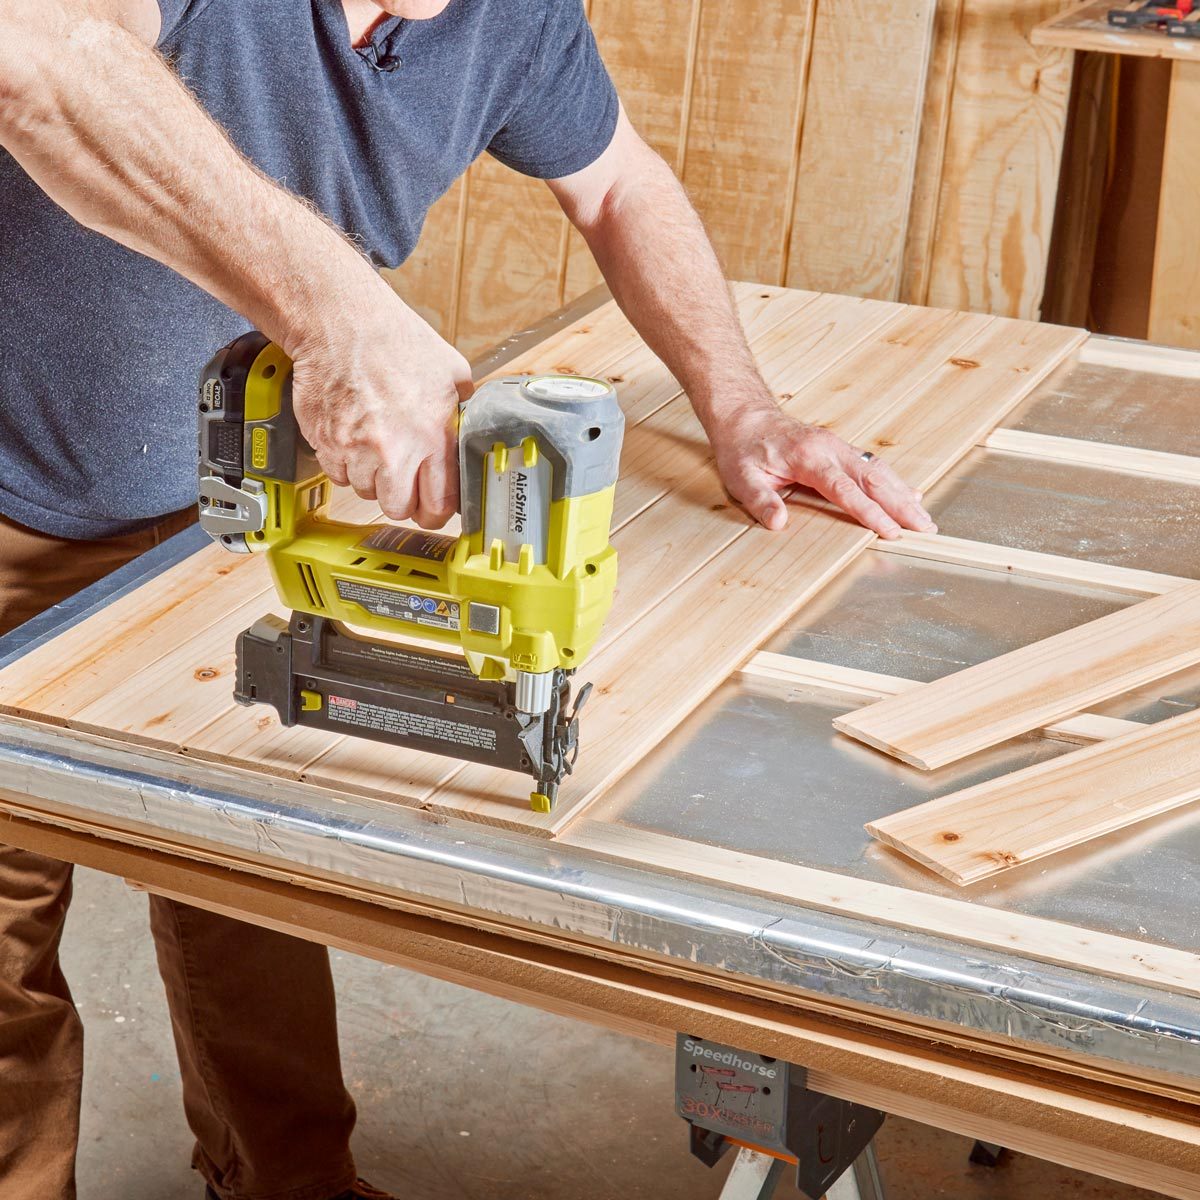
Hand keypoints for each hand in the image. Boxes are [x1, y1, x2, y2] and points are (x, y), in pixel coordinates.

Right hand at [289, 299, 472, 528]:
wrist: (341, 322)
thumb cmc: (395, 339)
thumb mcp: (452, 372)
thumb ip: (461, 411)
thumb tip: (468, 430)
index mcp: (431, 437)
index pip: (437, 505)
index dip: (436, 510)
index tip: (434, 505)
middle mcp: (393, 451)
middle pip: (398, 508)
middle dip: (403, 498)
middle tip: (404, 480)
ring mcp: (354, 450)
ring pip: (365, 491)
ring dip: (372, 478)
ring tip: (377, 447)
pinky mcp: (325, 444)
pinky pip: (337, 474)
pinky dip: (345, 464)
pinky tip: (354, 438)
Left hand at [711, 403, 936, 537]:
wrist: (745, 417)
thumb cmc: (742, 449)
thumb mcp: (741, 478)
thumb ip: (761, 501)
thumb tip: (779, 522)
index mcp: (808, 457)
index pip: (845, 489)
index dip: (869, 511)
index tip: (890, 530)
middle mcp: (829, 449)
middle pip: (873, 478)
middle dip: (901, 505)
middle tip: (925, 528)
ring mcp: (837, 447)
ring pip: (878, 470)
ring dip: (903, 494)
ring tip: (925, 519)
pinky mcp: (840, 449)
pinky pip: (871, 465)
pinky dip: (893, 481)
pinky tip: (909, 496)